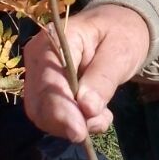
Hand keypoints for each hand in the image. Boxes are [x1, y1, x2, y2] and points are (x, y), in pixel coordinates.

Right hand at [23, 6, 150, 141]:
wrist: (118, 27)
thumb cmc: (120, 33)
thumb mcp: (121, 51)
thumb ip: (103, 78)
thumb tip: (87, 109)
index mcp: (54, 40)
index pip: (48, 82)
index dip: (61, 110)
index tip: (79, 132)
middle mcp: (38, 59)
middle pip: (38, 104)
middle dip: (66, 123)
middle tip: (99, 123)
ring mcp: (38, 76)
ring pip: (42, 115)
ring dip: (71, 125)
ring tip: (103, 116)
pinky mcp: (45, 91)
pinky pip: (51, 117)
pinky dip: (73, 123)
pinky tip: (96, 115)